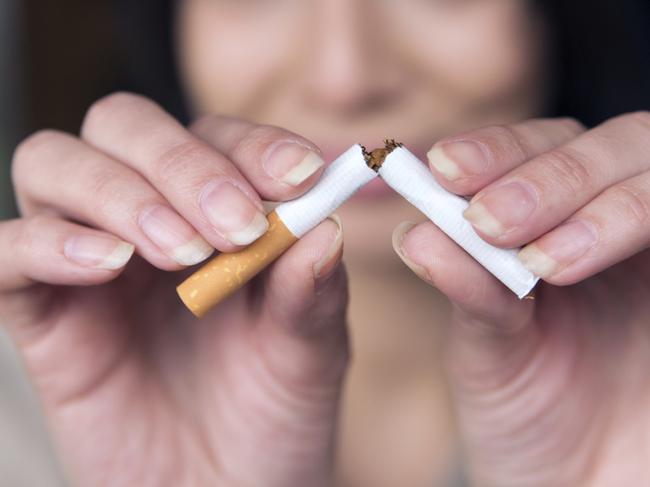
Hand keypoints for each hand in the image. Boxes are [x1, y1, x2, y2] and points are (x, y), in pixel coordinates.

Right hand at [1, 93, 347, 485]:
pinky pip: (8, 253)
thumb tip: (323, 224)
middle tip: (234, 225)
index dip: (251, 144)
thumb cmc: (274, 418)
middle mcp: (148, 219)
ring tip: (179, 254)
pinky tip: (106, 265)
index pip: (216, 137)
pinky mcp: (44, 316)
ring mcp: (90, 262)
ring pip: (56, 163)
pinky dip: (48, 244)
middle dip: (181, 163)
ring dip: (121, 194)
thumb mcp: (310, 354)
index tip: (296, 176)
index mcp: (216, 212)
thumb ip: (313, 290)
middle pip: (125, 126)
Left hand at [394, 113, 649, 485]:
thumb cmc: (525, 404)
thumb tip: (416, 232)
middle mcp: (614, 221)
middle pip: (610, 147)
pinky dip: (638, 224)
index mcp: (556, 217)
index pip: (538, 147)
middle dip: (549, 178)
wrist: (575, 476)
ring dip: (602, 207)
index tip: (446, 167)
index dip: (498, 149)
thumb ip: (465, 285)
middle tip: (493, 221)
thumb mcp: (485, 345)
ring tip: (542, 264)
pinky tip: (578, 261)